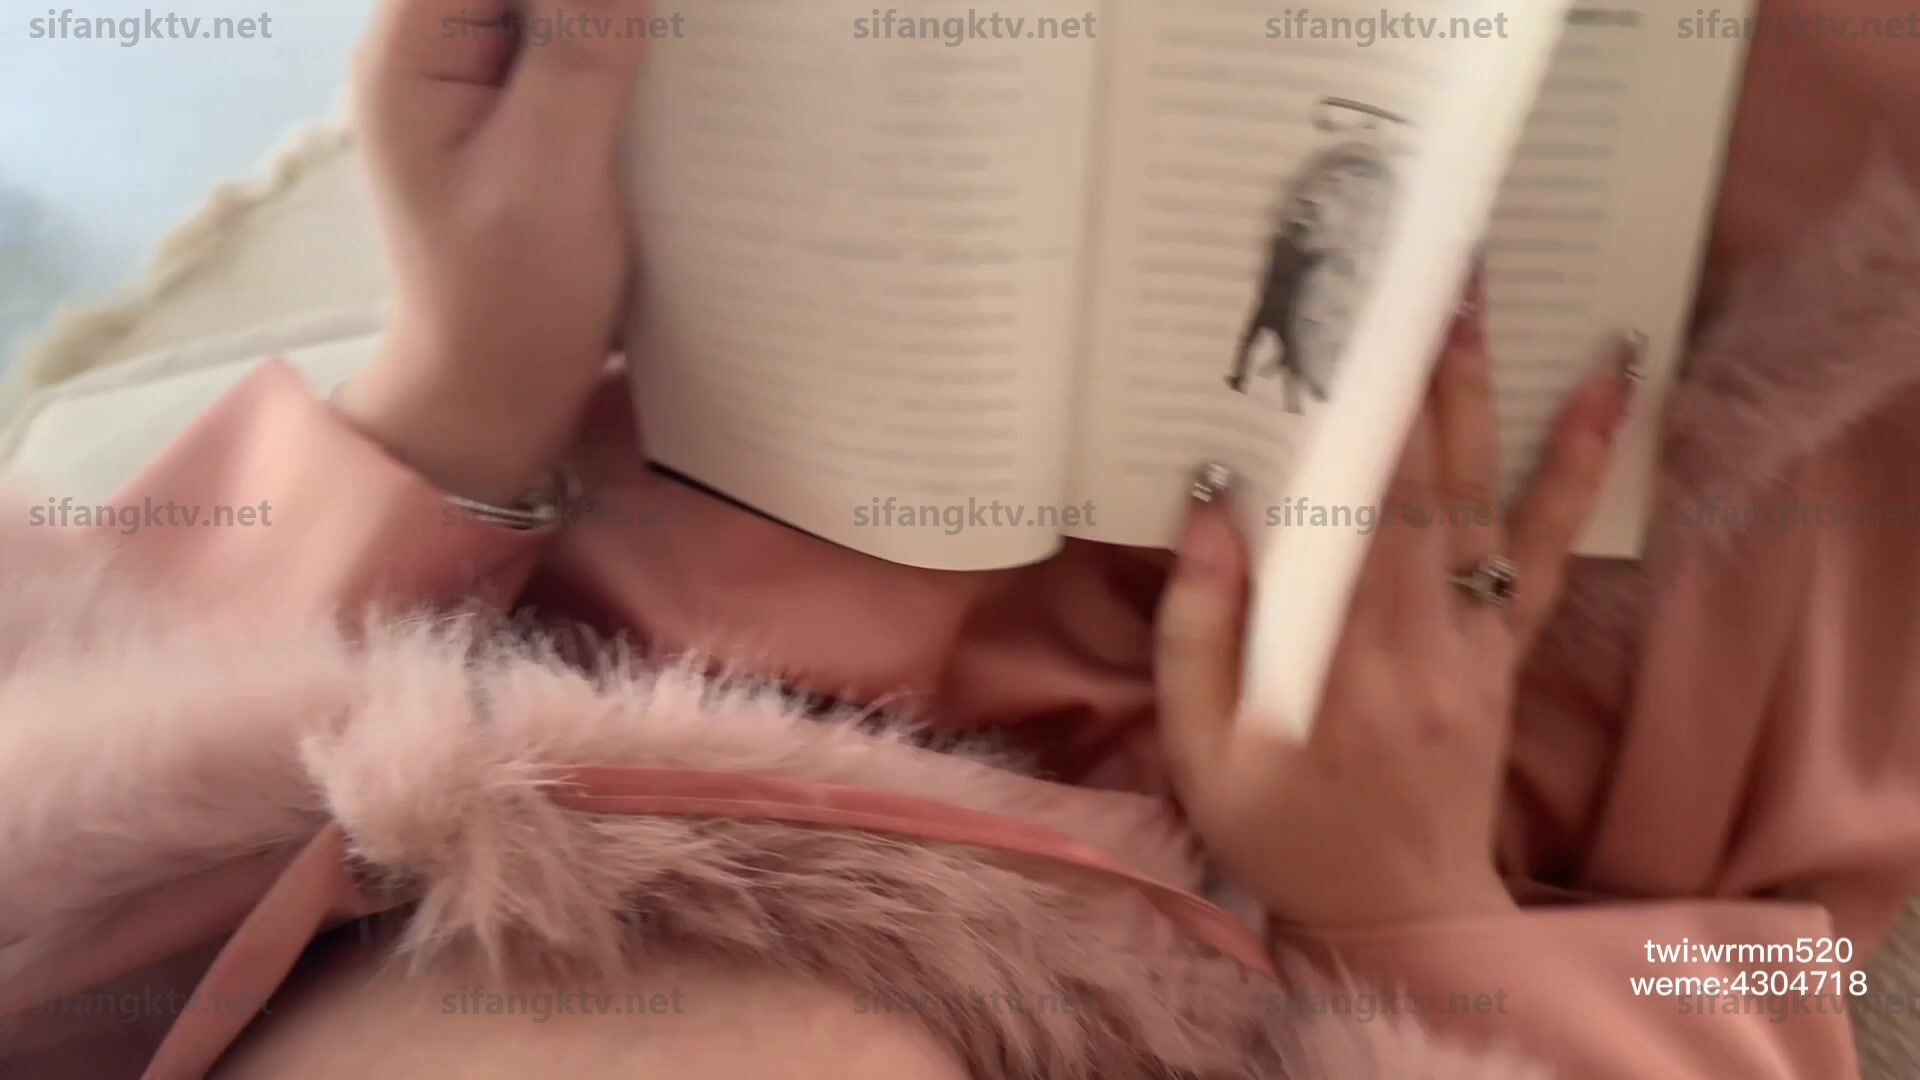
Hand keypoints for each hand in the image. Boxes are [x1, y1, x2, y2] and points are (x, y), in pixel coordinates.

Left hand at [338, 0, 650, 502]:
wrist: (499, 393)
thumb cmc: (513, 297)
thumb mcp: (552, 168)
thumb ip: (581, 48)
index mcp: (410, 50)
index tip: (642, 11)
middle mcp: (429, 47)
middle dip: (601, 5)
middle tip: (665, 30)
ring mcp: (471, 79)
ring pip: (549, 6)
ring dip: (611, 19)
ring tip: (669, 47)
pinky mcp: (517, 110)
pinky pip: (565, 42)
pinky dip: (611, 49)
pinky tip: (658, 72)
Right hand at [1154, 278, 1639, 928]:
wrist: (1398, 912)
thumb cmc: (1281, 831)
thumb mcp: (1201, 755)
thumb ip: (1199, 635)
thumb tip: (1214, 510)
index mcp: (1334, 670)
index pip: (1347, 522)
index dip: (1345, 424)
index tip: (1330, 335)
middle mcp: (1417, 645)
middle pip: (1419, 488)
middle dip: (1412, 374)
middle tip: (1407, 272)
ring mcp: (1473, 646)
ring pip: (1480, 502)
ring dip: (1477, 394)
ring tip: (1475, 297)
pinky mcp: (1504, 654)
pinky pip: (1547, 554)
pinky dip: (1576, 468)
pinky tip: (1604, 394)